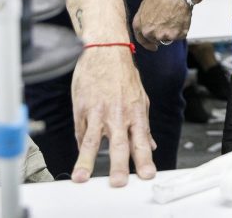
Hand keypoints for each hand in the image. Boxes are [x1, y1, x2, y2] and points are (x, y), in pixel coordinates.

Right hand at [71, 46, 156, 185]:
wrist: (105, 50)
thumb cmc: (123, 75)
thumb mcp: (141, 98)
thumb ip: (144, 125)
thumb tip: (151, 145)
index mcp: (136, 113)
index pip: (142, 141)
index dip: (145, 159)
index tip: (148, 175)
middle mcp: (118, 114)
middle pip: (119, 144)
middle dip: (119, 165)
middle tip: (119, 182)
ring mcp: (97, 111)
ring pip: (91, 140)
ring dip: (86, 161)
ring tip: (82, 177)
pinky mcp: (81, 108)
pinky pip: (80, 131)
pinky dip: (80, 145)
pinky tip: (81, 157)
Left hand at [132, 0, 191, 50]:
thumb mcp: (146, 5)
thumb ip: (144, 19)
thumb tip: (146, 27)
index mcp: (141, 25)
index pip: (141, 39)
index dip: (147, 44)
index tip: (153, 47)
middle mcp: (150, 32)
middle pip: (156, 40)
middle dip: (162, 35)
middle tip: (169, 24)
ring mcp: (163, 35)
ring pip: (169, 38)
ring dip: (173, 31)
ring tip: (175, 15)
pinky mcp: (176, 35)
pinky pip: (180, 35)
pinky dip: (182, 29)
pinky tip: (182, 17)